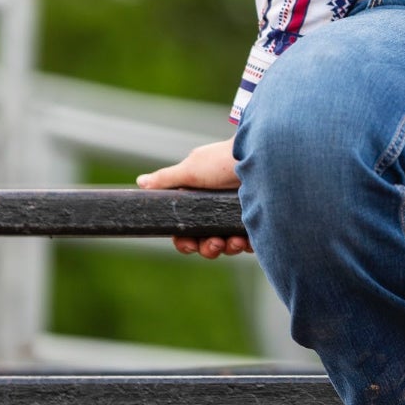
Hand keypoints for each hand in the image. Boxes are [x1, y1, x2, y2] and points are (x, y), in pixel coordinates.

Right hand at [136, 139, 251, 259]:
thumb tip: (141, 182)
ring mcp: (238, 215)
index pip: (186, 230)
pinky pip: (250, 242)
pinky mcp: (258, 220)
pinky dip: (246, 244)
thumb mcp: (192, 168)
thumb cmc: (224, 160)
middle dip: (207, 248)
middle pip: (206, 242)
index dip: (184, 241)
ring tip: (233, 241)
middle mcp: (218, 209)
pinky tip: (246, 239)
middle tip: (214, 243)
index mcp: (199, 199)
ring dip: (227, 248)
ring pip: (227, 246)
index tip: (188, 244)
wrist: (263, 156)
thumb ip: (166, 179)